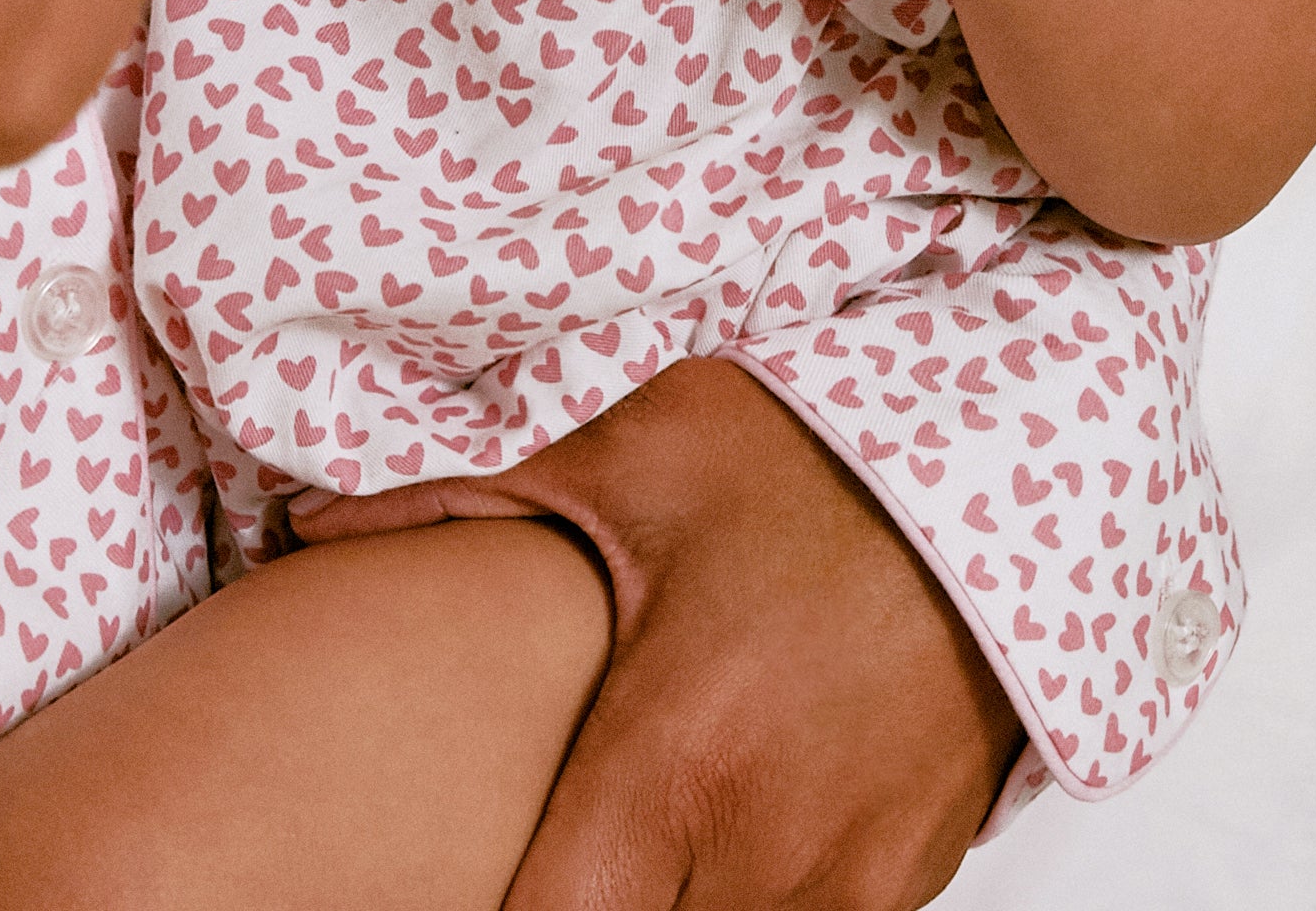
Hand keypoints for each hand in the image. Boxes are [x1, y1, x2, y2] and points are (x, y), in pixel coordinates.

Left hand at [286, 357, 1023, 908]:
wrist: (1008, 454)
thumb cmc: (819, 450)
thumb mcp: (631, 454)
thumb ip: (459, 499)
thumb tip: (307, 525)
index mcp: (678, 768)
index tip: (447, 879)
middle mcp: (774, 856)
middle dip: (580, 903)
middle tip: (546, 848)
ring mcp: (856, 884)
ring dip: (670, 903)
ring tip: (626, 839)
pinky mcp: (912, 881)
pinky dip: (752, 901)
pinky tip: (715, 832)